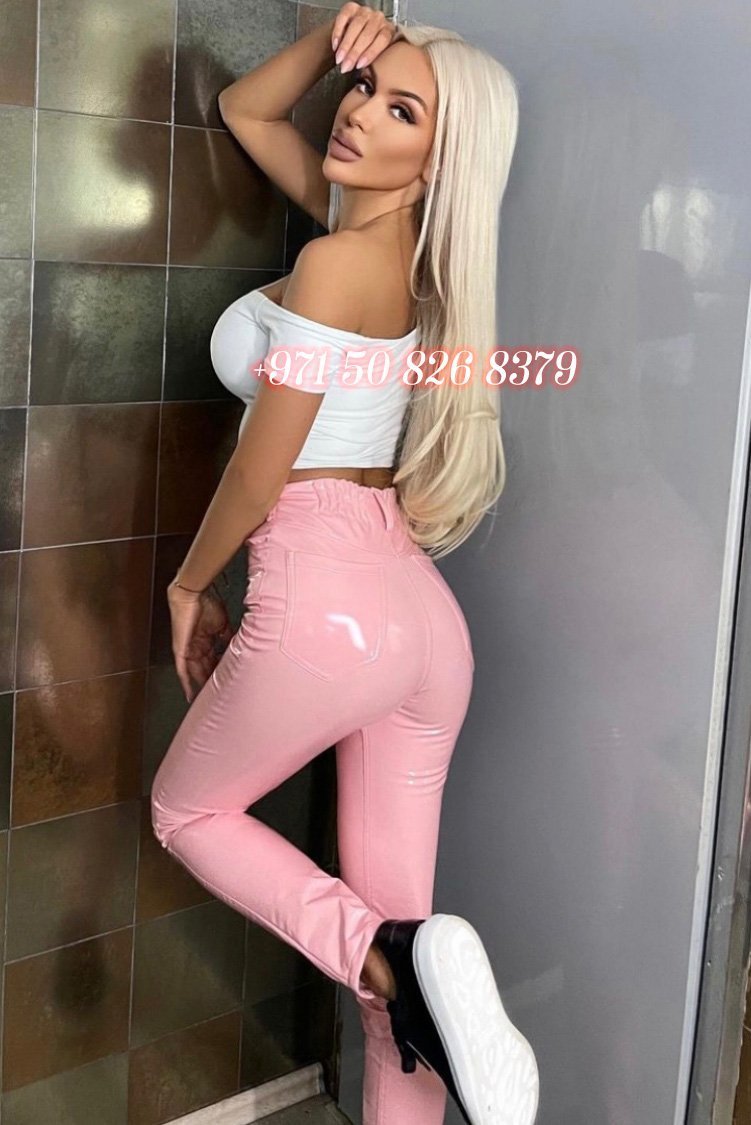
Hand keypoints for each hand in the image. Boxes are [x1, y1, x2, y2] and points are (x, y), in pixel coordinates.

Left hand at [167, 580, 233, 703]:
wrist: (192, 596)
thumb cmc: (206, 605)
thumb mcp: (222, 624)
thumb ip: (227, 636)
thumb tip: (235, 646)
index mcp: (205, 640)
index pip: (213, 660)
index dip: (219, 670)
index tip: (227, 680)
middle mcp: (196, 647)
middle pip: (204, 668)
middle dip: (211, 680)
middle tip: (219, 692)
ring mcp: (187, 649)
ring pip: (194, 672)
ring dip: (201, 684)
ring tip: (208, 697)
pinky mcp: (181, 650)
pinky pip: (182, 670)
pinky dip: (185, 682)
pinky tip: (189, 693)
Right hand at [332, 2, 397, 73]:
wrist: (355, 36)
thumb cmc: (366, 49)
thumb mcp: (372, 55)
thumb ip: (371, 61)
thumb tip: (363, 74)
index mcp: (388, 30)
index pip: (382, 40)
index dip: (370, 53)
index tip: (359, 65)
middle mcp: (378, 18)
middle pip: (367, 34)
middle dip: (354, 53)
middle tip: (346, 66)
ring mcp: (365, 11)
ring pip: (356, 26)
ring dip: (346, 45)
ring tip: (339, 58)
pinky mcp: (351, 8)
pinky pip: (343, 18)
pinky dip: (338, 33)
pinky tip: (335, 45)